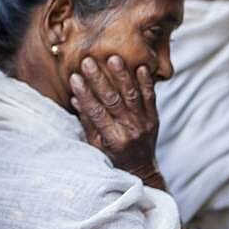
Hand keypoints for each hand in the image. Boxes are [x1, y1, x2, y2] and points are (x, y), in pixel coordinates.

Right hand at [69, 55, 158, 178]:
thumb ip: (87, 122)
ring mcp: (144, 123)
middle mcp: (129, 130)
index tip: (74, 77)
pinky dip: (145, 83)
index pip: (95, 112)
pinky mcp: (154, 118)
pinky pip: (150, 98)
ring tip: (114, 58)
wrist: (141, 170)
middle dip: (99, 79)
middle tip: (88, 61)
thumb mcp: (96, 145)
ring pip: (132, 95)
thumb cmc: (113, 158)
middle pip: (112, 100)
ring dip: (122, 76)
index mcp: (112, 139)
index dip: (84, 94)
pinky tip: (140, 67)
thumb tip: (75, 99)